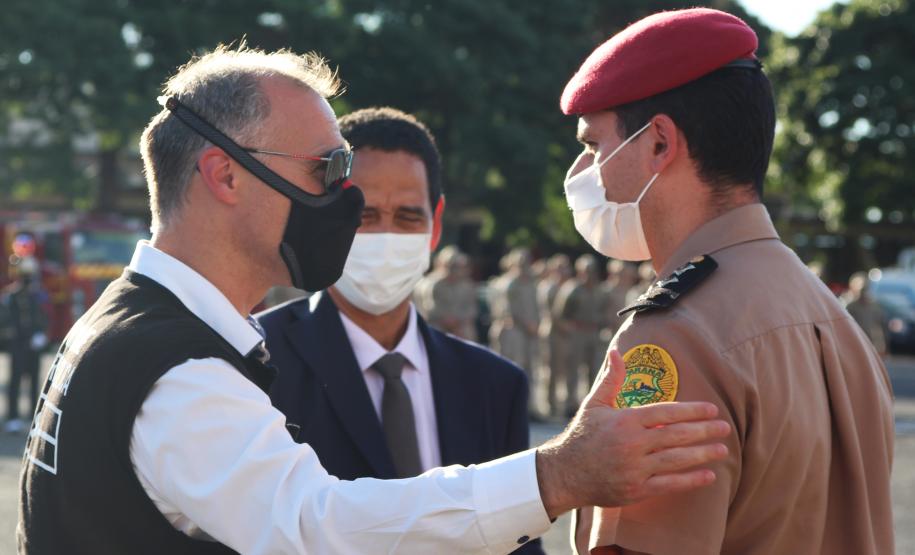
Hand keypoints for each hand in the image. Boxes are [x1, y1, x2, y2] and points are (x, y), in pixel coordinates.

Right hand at [535, 349, 729, 518]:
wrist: (564, 473)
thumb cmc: (581, 435)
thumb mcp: (594, 404)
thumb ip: (611, 379)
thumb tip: (616, 351)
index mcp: (624, 421)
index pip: (665, 413)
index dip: (691, 411)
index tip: (711, 409)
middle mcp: (632, 444)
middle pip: (676, 436)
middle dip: (704, 431)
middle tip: (725, 428)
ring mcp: (635, 469)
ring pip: (676, 460)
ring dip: (702, 454)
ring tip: (722, 450)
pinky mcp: (636, 490)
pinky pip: (669, 484)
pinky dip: (690, 480)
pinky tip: (708, 475)